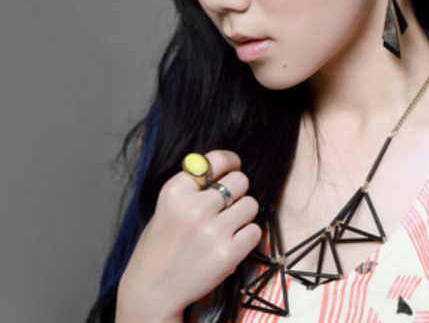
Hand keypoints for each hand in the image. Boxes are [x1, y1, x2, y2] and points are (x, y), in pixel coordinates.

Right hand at [116, 150, 261, 320]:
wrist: (151, 292)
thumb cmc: (161, 246)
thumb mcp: (167, 206)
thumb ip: (193, 186)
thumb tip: (227, 166)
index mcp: (175, 191)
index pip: (216, 160)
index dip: (230, 162)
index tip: (234, 167)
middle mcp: (193, 208)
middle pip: (240, 180)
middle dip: (238, 191)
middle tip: (228, 205)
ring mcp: (211, 232)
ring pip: (251, 204)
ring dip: (244, 215)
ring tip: (226, 227)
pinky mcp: (227, 254)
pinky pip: (255, 231)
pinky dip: (247, 237)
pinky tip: (231, 243)